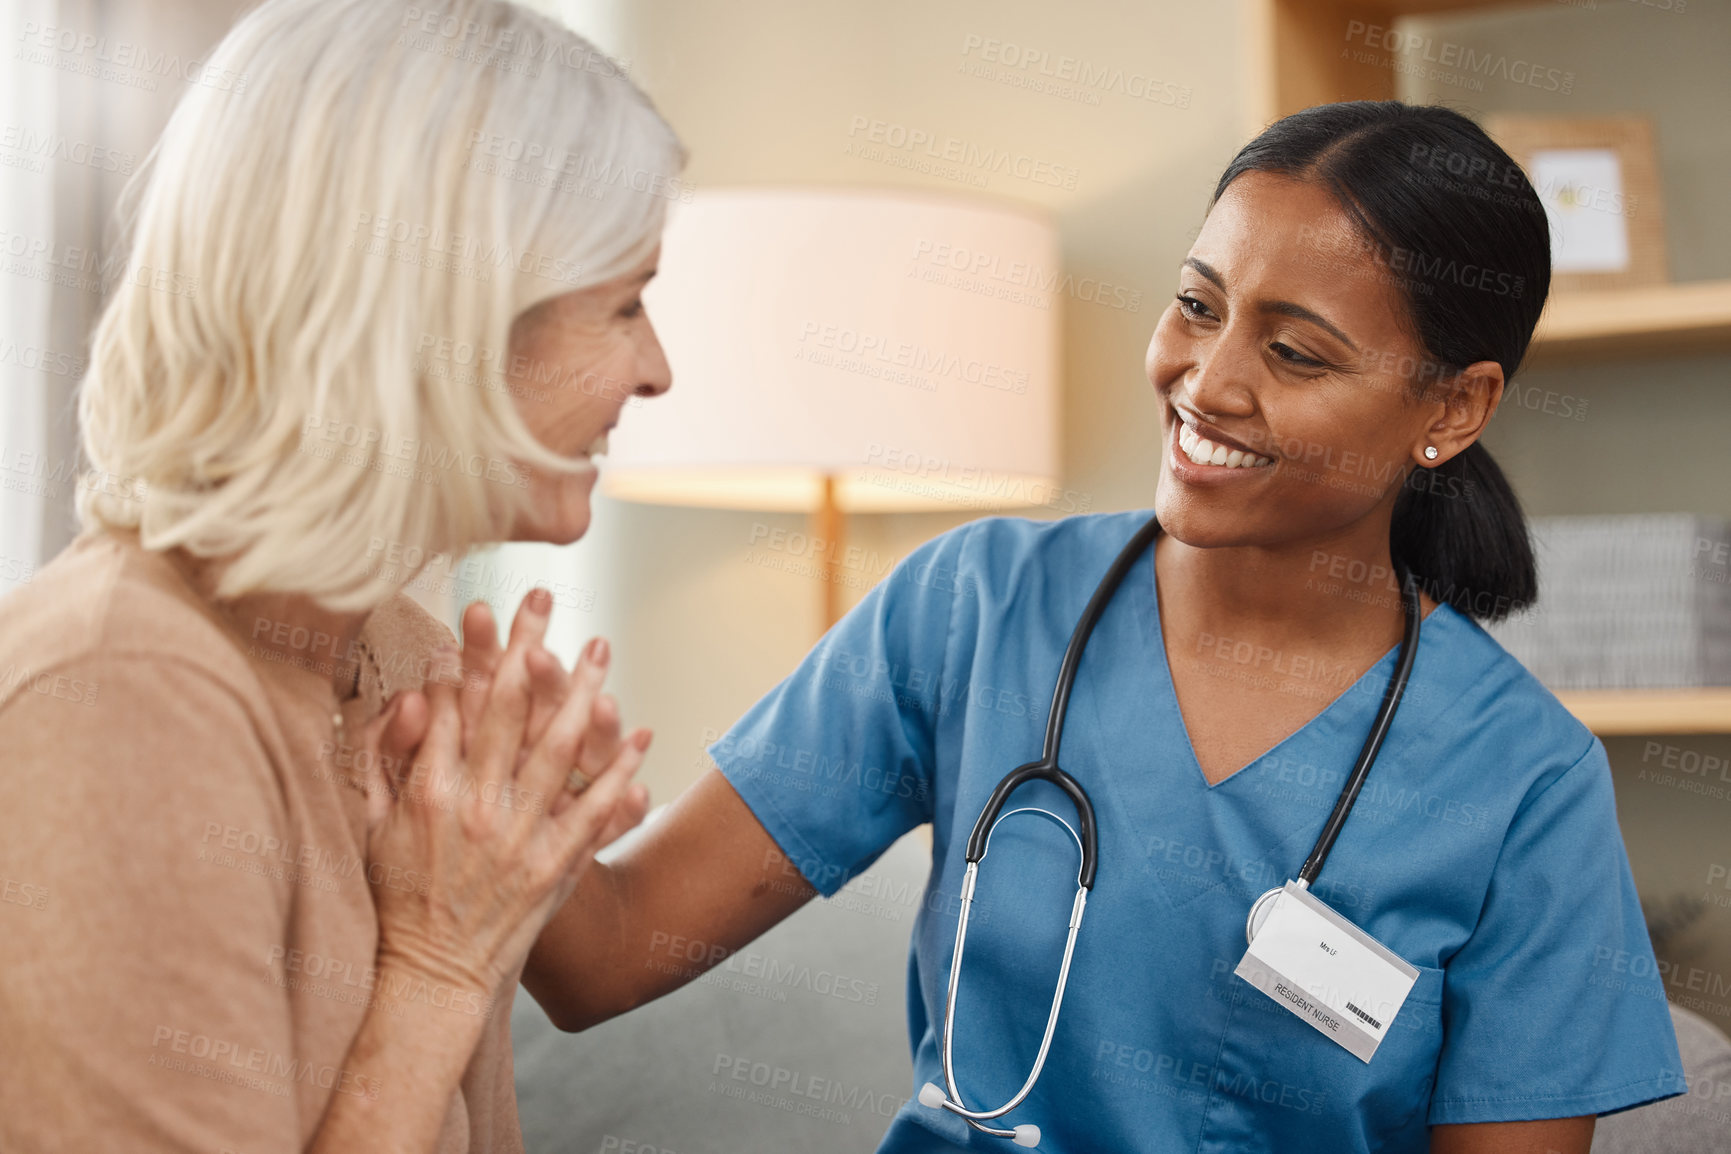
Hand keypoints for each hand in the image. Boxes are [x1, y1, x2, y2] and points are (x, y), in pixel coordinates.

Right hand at [352, 628, 648, 1001]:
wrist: (434, 973)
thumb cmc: (400, 895)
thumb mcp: (373, 824)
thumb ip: (385, 758)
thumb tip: (409, 698)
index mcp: (428, 792)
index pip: (451, 705)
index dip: (467, 654)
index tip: (482, 610)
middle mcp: (475, 806)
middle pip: (507, 708)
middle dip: (525, 646)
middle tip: (544, 598)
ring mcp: (518, 835)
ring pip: (558, 746)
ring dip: (582, 690)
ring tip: (600, 647)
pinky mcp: (554, 864)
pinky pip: (595, 806)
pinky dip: (621, 769)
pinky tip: (640, 733)